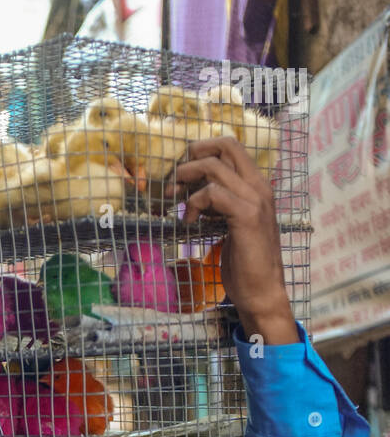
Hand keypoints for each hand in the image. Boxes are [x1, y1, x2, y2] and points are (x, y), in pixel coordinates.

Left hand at [174, 137, 298, 344]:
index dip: (203, 151)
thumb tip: (196, 193)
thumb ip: (221, 205)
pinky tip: (189, 222)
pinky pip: (213, 193)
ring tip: (176, 202)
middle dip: (193, 156)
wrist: (261, 292)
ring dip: (187, 180)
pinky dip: (194, 204)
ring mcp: (255, 199)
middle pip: (225, 145)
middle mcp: (259, 186)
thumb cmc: (244, 263)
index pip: (231, 146)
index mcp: (257, 185)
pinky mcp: (247, 216)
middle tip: (175, 181)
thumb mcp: (231, 225)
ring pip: (214, 167)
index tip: (183, 173)